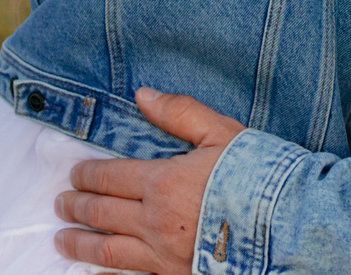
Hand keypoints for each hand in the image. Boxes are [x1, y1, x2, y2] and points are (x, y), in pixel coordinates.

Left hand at [54, 88, 244, 273]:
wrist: (289, 225)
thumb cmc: (259, 175)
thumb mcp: (221, 133)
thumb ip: (179, 112)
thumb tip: (143, 94)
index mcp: (164, 182)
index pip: (110, 177)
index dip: (87, 175)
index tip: (74, 174)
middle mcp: (156, 222)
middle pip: (102, 213)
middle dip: (77, 206)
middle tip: (61, 202)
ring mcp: (163, 256)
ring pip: (108, 251)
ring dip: (80, 243)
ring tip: (63, 239)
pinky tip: (95, 273)